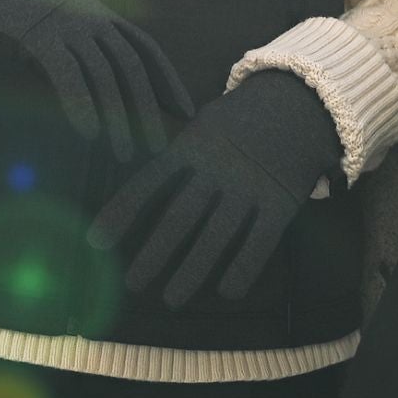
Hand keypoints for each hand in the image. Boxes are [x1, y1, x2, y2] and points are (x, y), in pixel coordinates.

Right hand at [0, 0, 192, 159]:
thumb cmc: (22, 16)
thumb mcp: (60, 37)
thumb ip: (81, 62)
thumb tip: (104, 103)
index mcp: (102, 15)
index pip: (146, 48)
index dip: (167, 79)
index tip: (184, 111)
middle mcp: (92, 17)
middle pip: (132, 64)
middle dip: (149, 107)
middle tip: (160, 146)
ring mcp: (68, 23)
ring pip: (104, 72)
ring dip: (117, 116)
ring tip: (124, 153)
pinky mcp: (40, 34)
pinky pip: (67, 73)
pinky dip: (81, 103)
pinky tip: (89, 133)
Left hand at [88, 68, 341, 306]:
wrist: (301, 99)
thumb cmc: (244, 117)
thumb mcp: (206, 122)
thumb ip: (181, 154)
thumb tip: (143, 185)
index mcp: (192, 145)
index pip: (149, 183)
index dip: (121, 212)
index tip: (95, 242)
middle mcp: (217, 167)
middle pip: (180, 217)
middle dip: (154, 253)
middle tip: (133, 285)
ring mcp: (249, 185)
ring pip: (215, 236)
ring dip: (191, 270)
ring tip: (172, 299)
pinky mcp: (280, 200)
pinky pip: (258, 242)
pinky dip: (242, 269)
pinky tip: (227, 291)